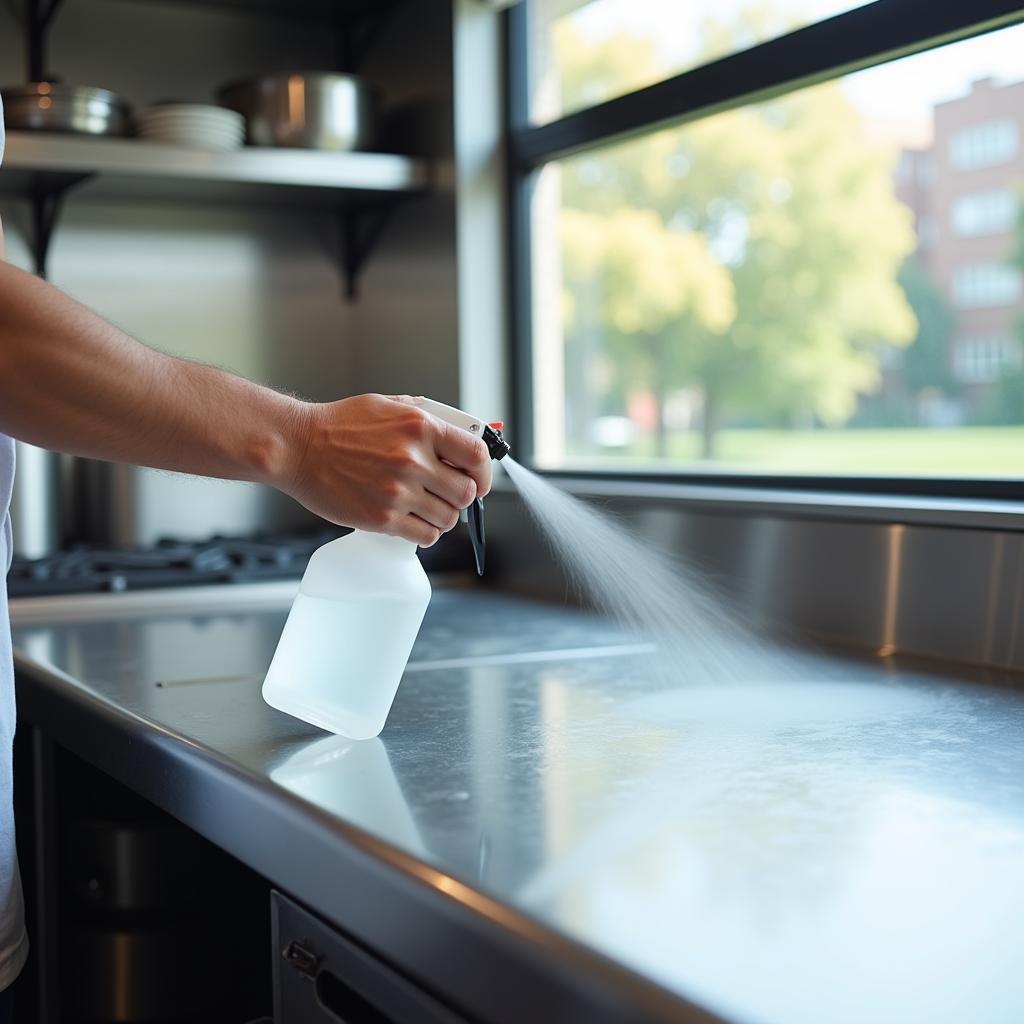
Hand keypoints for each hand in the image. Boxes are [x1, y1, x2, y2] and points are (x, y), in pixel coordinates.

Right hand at [280, 394, 491, 546]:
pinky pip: (426, 536)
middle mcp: (413, 460)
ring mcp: (398, 492)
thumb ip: (428, 418)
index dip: (485, 471)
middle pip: (467, 492)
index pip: (476, 455)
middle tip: (449, 494)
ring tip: (426, 506)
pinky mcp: (383, 519)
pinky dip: (427, 532)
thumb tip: (463, 432)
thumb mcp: (389, 405)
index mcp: (420, 427)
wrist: (298, 448)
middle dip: (464, 496)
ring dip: (444, 515)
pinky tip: (414, 521)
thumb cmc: (340, 425)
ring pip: (449, 517)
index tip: (480, 479)